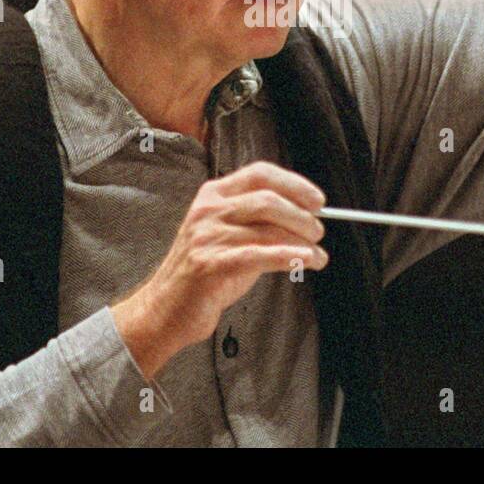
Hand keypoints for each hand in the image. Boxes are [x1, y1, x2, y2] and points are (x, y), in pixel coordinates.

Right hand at [110, 161, 327, 378]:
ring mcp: (208, 236)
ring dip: (301, 242)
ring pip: (268, 229)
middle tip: (318, 232)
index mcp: (214, 194)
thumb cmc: (205, 273)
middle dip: (302, 216)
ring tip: (317, 256)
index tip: (318, 201)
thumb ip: (258, 222)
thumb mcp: (228, 235)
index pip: (260, 174)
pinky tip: (306, 261)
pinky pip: (259, 255)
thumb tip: (306, 218)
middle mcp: (209, 210)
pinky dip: (288, 257)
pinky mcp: (211, 265)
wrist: (165, 309)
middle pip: (268, 200)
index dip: (294, 184)